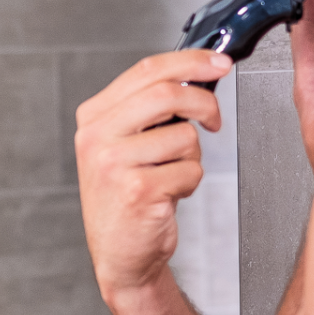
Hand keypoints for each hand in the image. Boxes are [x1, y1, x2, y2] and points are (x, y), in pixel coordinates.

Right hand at [74, 50, 231, 300]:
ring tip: (170, 174)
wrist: (120, 254)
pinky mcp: (137, 190)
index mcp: (94, 116)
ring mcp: (114, 163)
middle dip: (204, 104)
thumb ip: (148, 109)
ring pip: (184, 135)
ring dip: (192, 157)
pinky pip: (189, 170)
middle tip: (214, 120)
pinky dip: (190, 182)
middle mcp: (97, 136)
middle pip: (167, 94)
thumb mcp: (124, 144)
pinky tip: (169, 194)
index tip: (219, 63)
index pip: (146, 70)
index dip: (190, 61)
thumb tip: (196, 75)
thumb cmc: (127, 197)